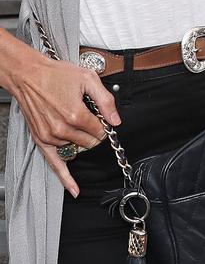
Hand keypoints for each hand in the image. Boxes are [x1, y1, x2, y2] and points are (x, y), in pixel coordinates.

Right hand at [6, 40, 119, 197]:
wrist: (30, 76)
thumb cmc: (56, 74)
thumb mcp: (88, 79)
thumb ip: (105, 100)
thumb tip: (116, 120)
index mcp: (75, 115)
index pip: (100, 130)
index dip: (104, 123)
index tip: (102, 117)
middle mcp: (62, 129)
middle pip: (90, 142)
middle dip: (94, 132)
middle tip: (90, 117)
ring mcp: (50, 137)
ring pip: (76, 149)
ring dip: (81, 140)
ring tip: (75, 121)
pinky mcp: (41, 140)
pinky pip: (55, 164)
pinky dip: (66, 178)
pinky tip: (74, 189)